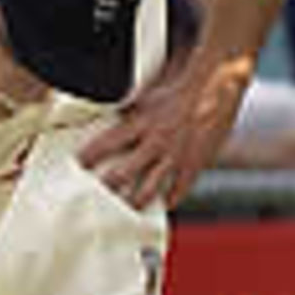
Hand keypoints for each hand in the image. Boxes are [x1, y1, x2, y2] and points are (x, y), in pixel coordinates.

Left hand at [78, 60, 248, 209]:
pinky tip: (164, 203)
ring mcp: (174, 157)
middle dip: (107, 187)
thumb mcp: (151, 92)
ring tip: (127, 208)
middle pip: (123, 173)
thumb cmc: (184, 86)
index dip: (90, 155)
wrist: (217, 86)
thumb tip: (112, 109)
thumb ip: (131, 106)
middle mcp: (155, 142)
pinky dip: (171, 198)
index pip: (107, 142)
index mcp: (142, 122)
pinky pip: (179, 189)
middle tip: (97, 196)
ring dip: (135, 201)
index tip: (78, 165)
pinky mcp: (193, 164)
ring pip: (149, 189)